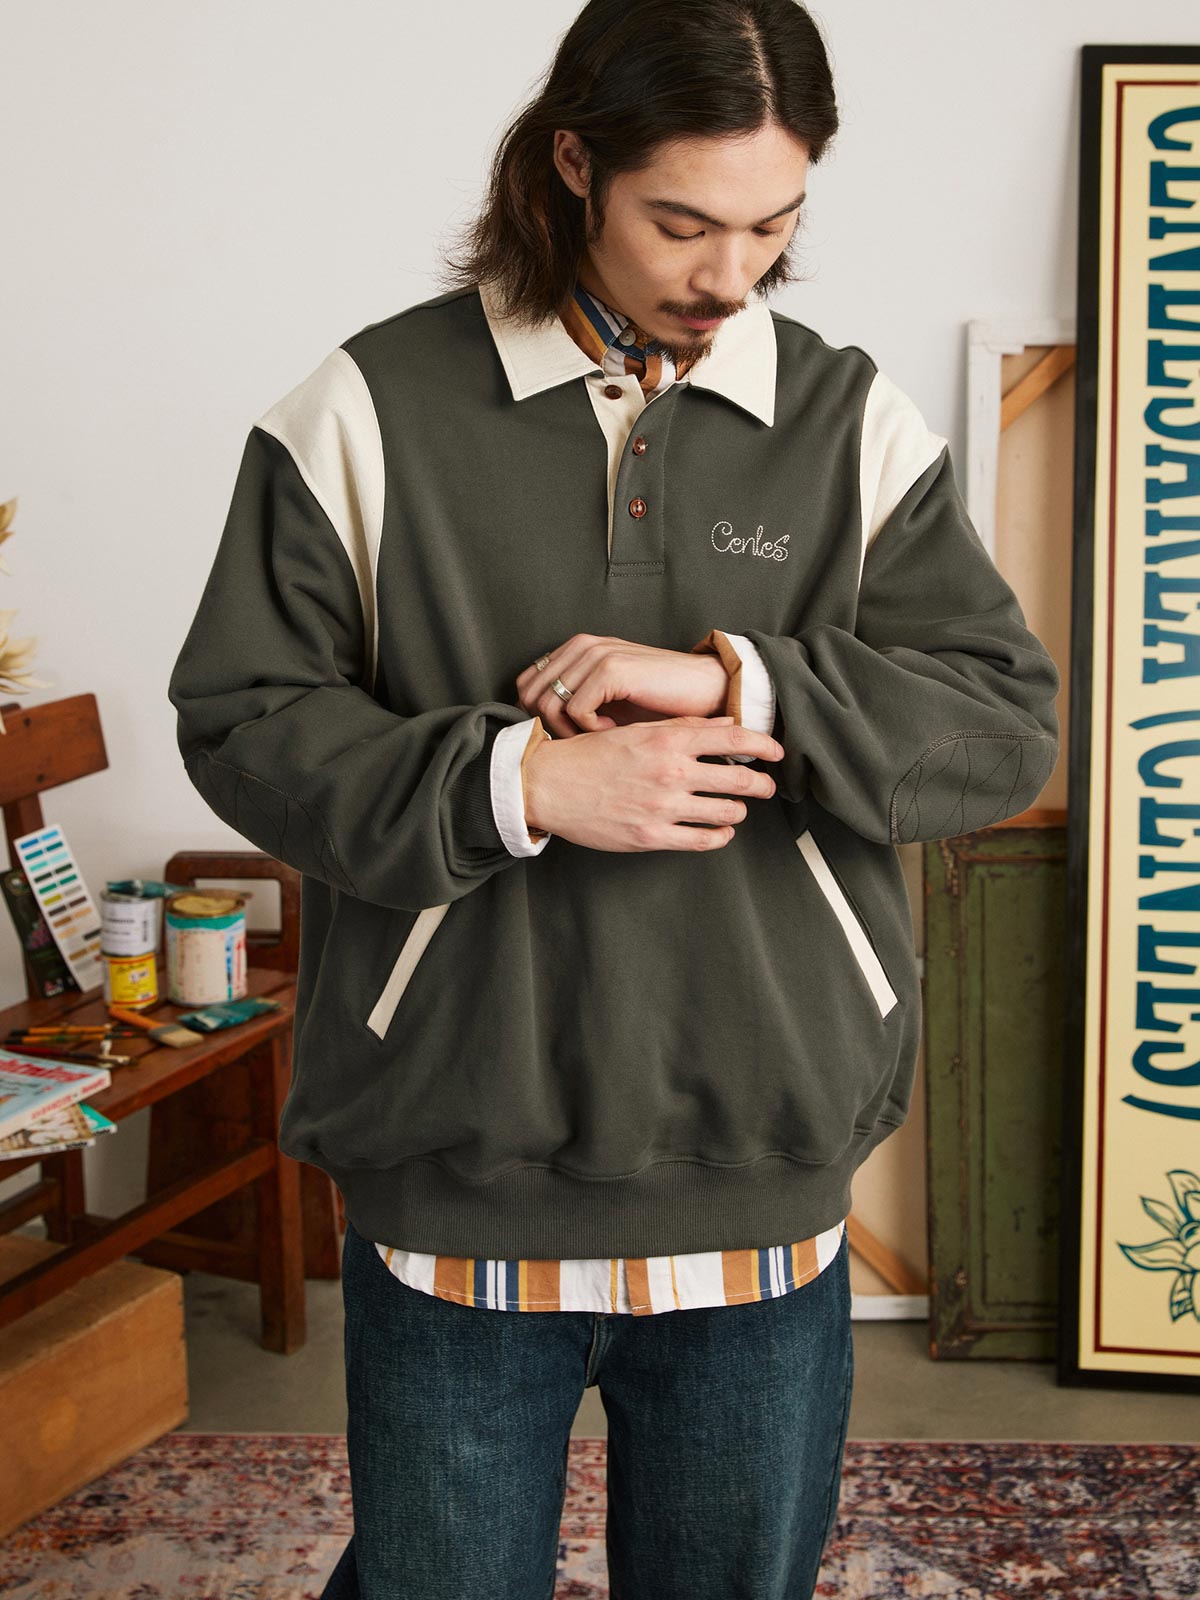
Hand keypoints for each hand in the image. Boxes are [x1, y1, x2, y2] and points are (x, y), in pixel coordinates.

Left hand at [515, 634, 729, 737]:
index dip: (537, 716)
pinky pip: (575, 709)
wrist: (704, 690)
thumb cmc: (657, 701)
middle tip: (582, 738)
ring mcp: (595, 654)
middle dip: (550, 726)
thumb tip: (536, 727)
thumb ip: (571, 701)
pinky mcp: (611, 669)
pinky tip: (614, 729)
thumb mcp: (606, 699)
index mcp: (576, 649)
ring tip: (600, 734)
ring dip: (570, 730)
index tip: (567, 733)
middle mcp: (581, 645)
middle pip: (530, 695)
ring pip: (548, 704)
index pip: (526, 684)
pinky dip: (591, 728)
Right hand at [522, 715, 782, 852]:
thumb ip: (685, 728)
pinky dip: (720, 836)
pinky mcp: (652, 836)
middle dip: (760, 783)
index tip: (778, 752)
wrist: (549, 785)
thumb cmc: (591, 755)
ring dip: (738, 810)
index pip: (734, 738)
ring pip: (726, 811)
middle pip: (739, 778)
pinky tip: (721, 831)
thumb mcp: (638, 731)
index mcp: (669, 739)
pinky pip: (703, 840)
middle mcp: (672, 771)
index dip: (764, 745)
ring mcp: (664, 806)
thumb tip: (727, 723)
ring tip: (738, 808)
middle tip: (767, 786)